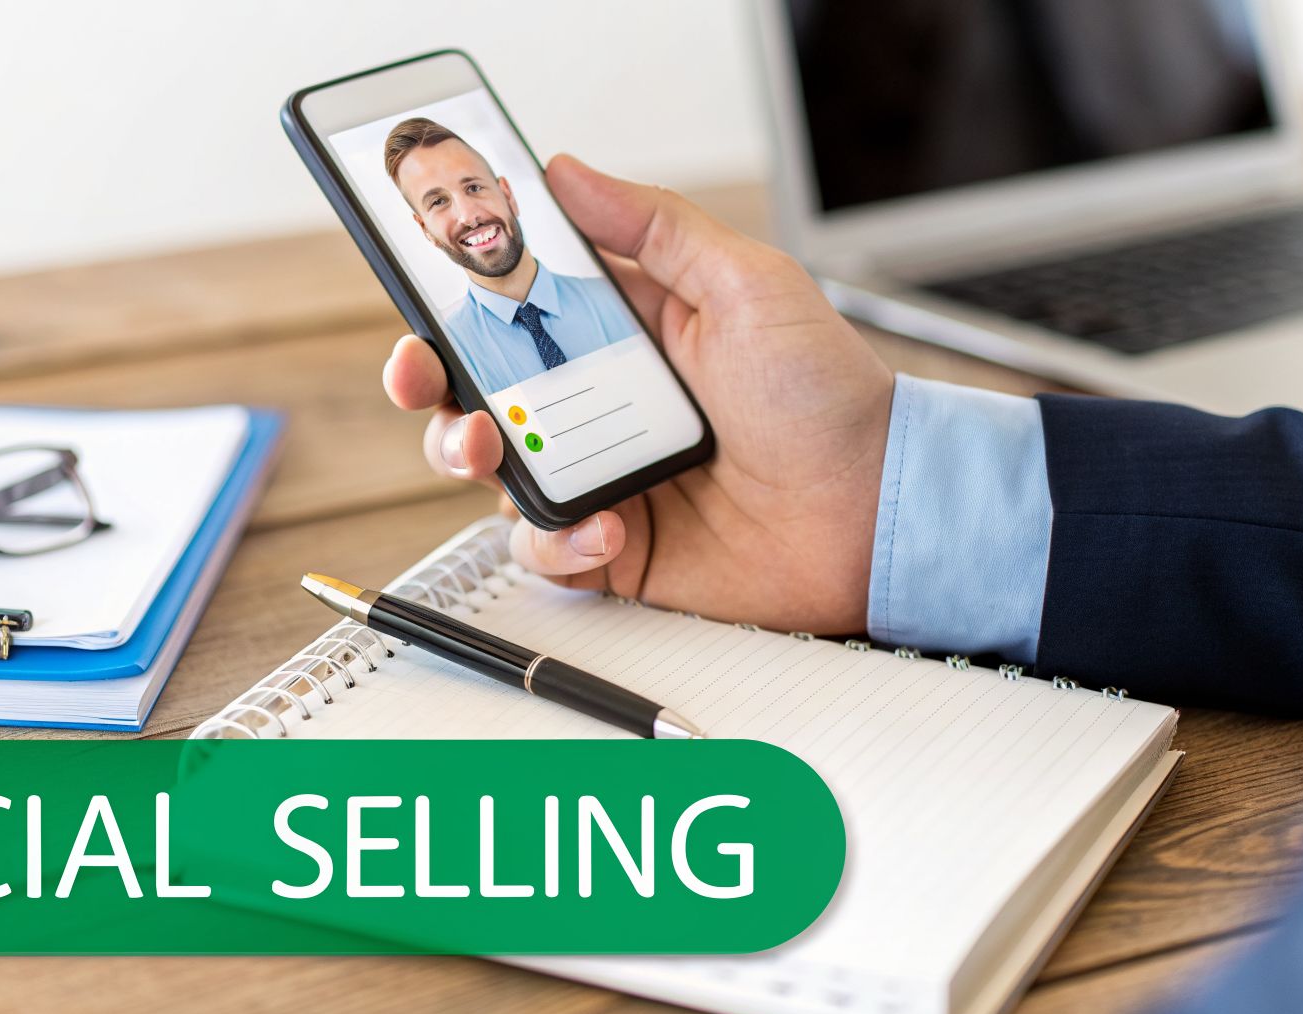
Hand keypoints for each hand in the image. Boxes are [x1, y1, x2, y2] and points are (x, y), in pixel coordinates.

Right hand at [382, 156, 894, 633]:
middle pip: (480, 390)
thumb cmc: (828, 397)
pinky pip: (547, 551)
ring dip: (469, 456)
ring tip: (490, 448)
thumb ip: (655, 227)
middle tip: (425, 375)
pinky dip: (558, 542)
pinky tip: (603, 529)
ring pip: (493, 472)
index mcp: (626, 336)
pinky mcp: (617, 552)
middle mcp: (603, 407)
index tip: (427, 286)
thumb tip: (567, 172)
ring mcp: (605, 479)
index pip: (518, 309)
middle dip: (431, 383)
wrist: (877, 510)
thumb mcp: (748, 283)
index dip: (460, 300)